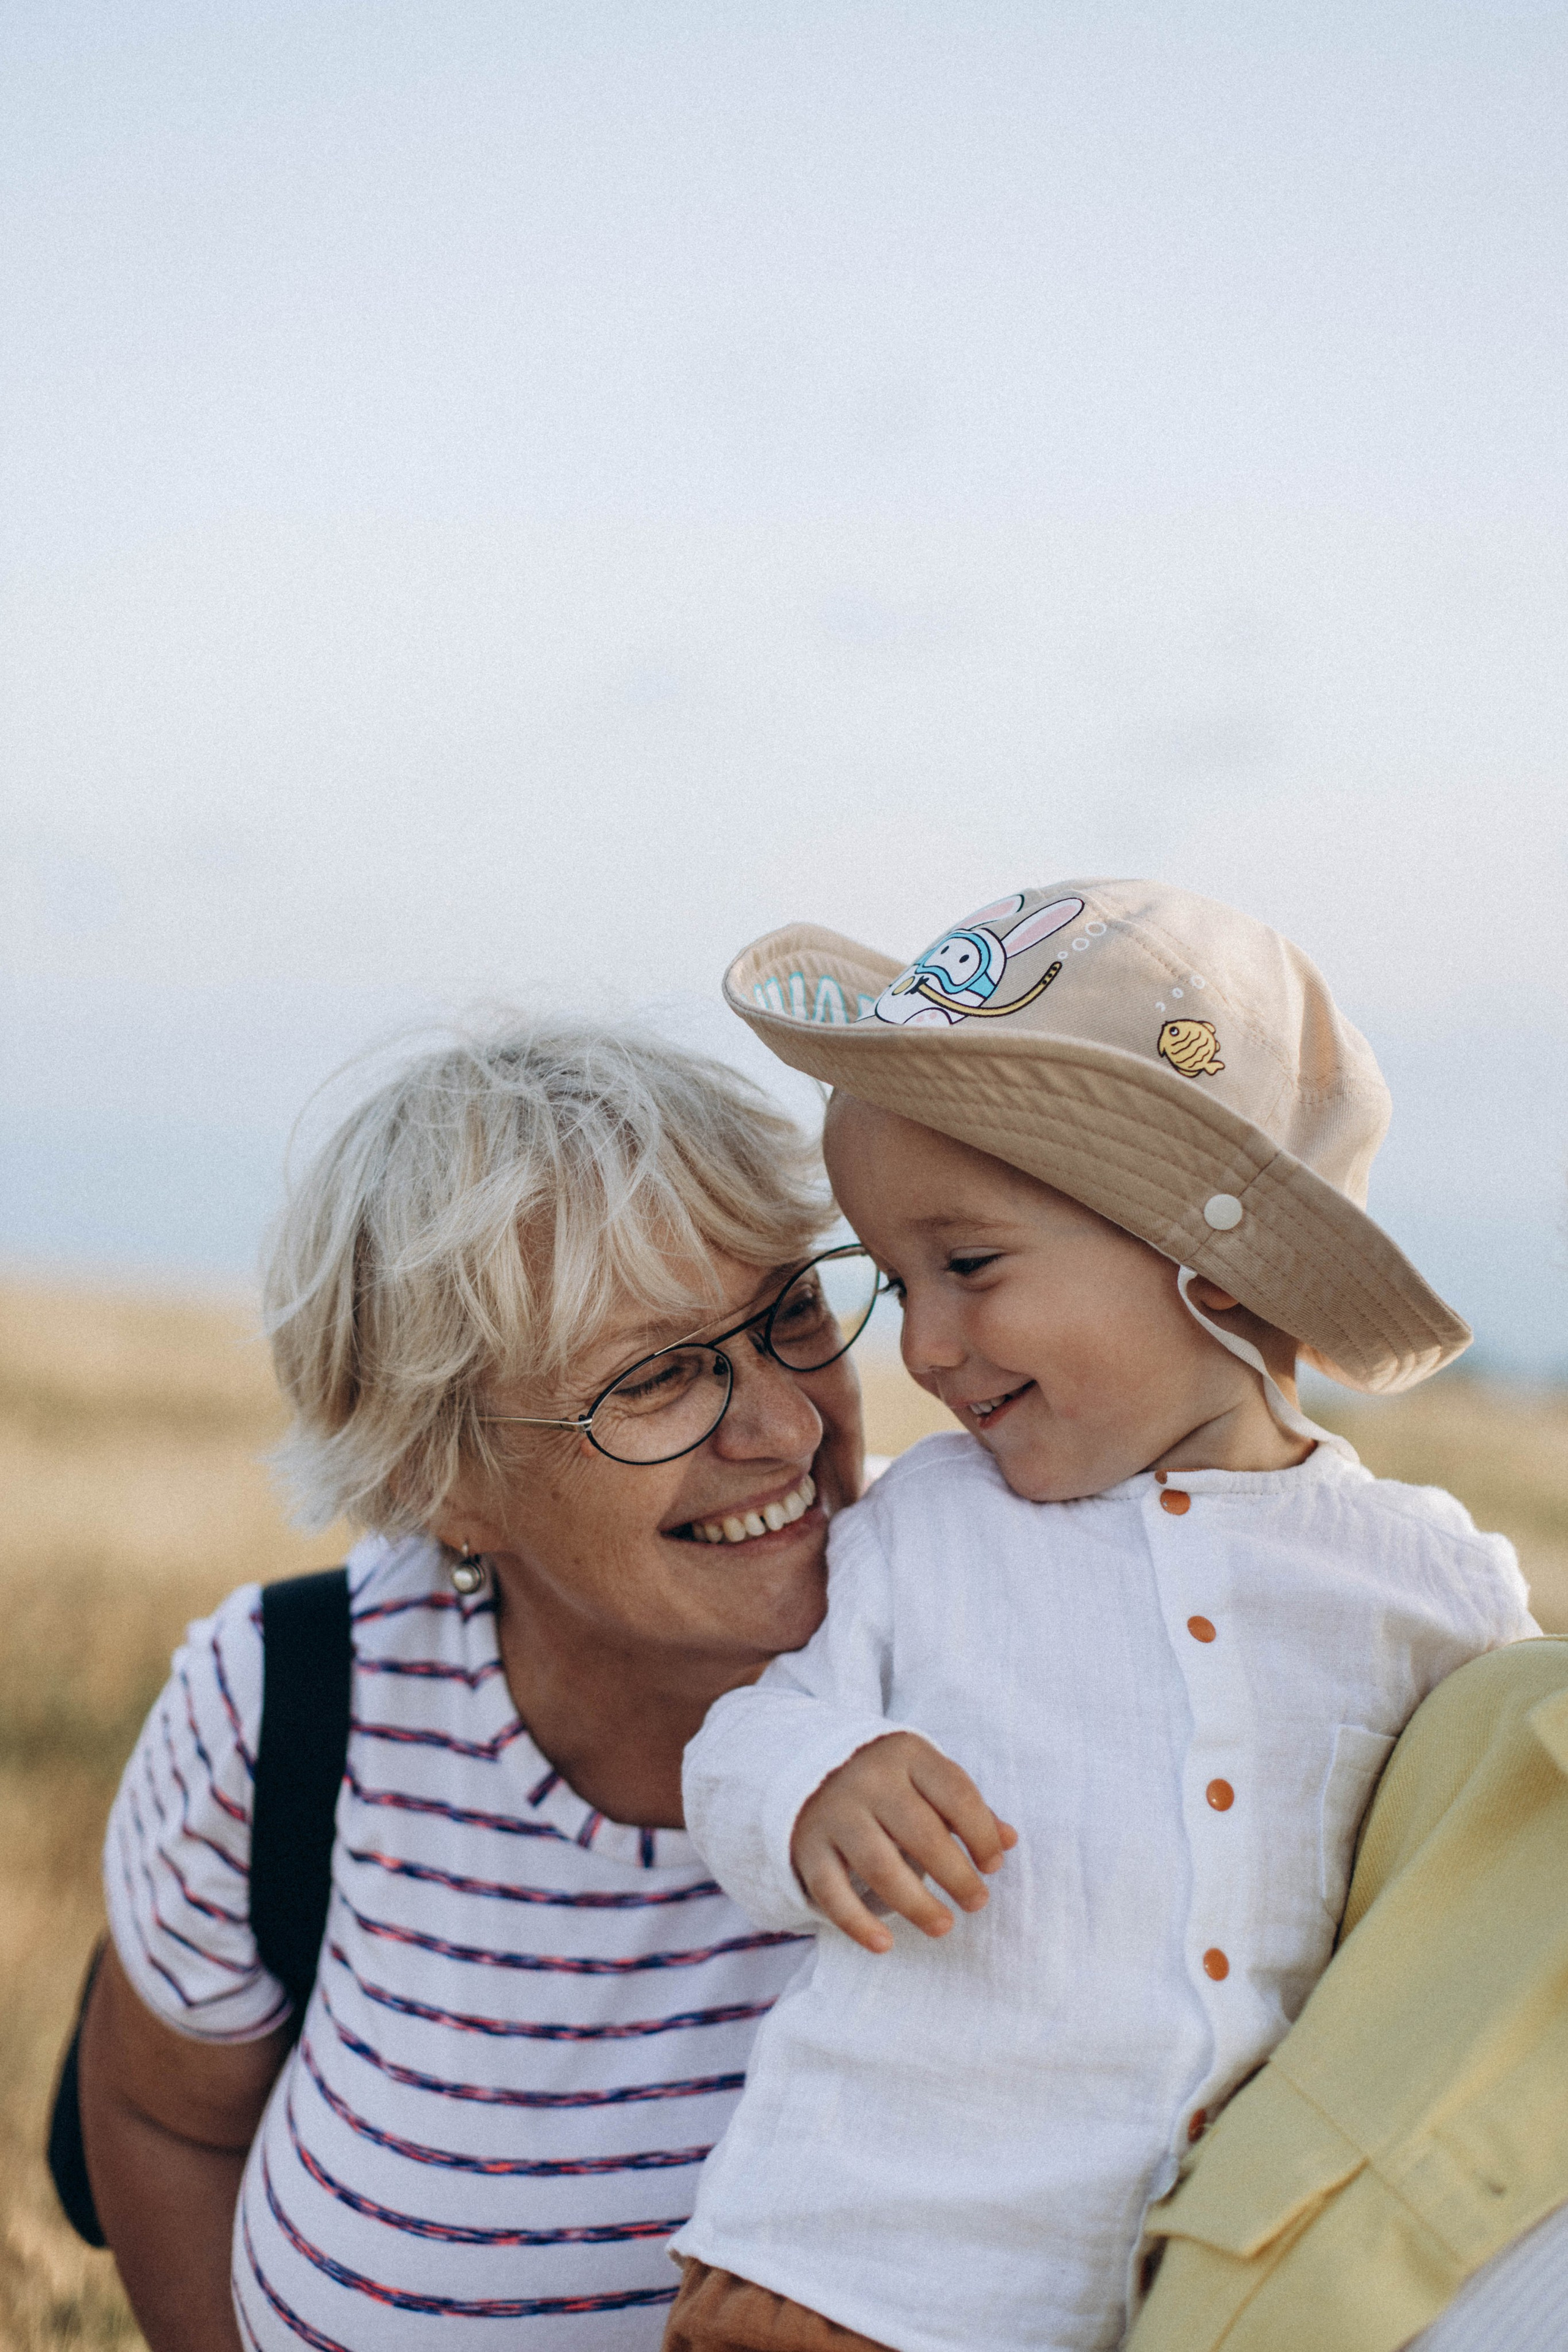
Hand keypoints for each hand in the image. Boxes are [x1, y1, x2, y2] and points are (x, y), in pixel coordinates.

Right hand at [790, 1731, 1017, 1952]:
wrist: (809, 1768)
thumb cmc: (888, 1780)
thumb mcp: (927, 1777)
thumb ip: (967, 1808)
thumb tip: (1008, 1841)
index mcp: (907, 1755)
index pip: (956, 1794)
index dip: (982, 1834)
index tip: (993, 1866)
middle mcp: (869, 1780)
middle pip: (920, 1833)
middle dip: (956, 1875)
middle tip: (977, 1902)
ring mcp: (835, 1813)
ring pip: (879, 1865)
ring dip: (916, 1904)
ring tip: (943, 1925)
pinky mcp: (809, 1847)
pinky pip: (831, 1891)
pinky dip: (857, 1922)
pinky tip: (884, 1944)